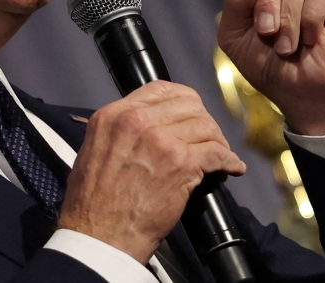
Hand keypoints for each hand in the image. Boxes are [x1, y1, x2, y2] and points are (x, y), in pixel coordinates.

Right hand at [57, 81, 245, 263]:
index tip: (191, 112)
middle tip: (208, 137)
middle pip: (188, 104)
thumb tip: (145, 128)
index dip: (183, 100)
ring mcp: (161, 140)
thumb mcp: (95, 150)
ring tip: (220, 156)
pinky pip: (217, 153)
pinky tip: (231, 168)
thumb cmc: (93, 202)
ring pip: (206, 127)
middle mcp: (137, 120)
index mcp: (114, 114)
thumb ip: (120, 131)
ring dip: (217, 142)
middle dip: (203, 121)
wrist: (98, 234)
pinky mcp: (181, 163)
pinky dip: (229, 161)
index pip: (160, 89)